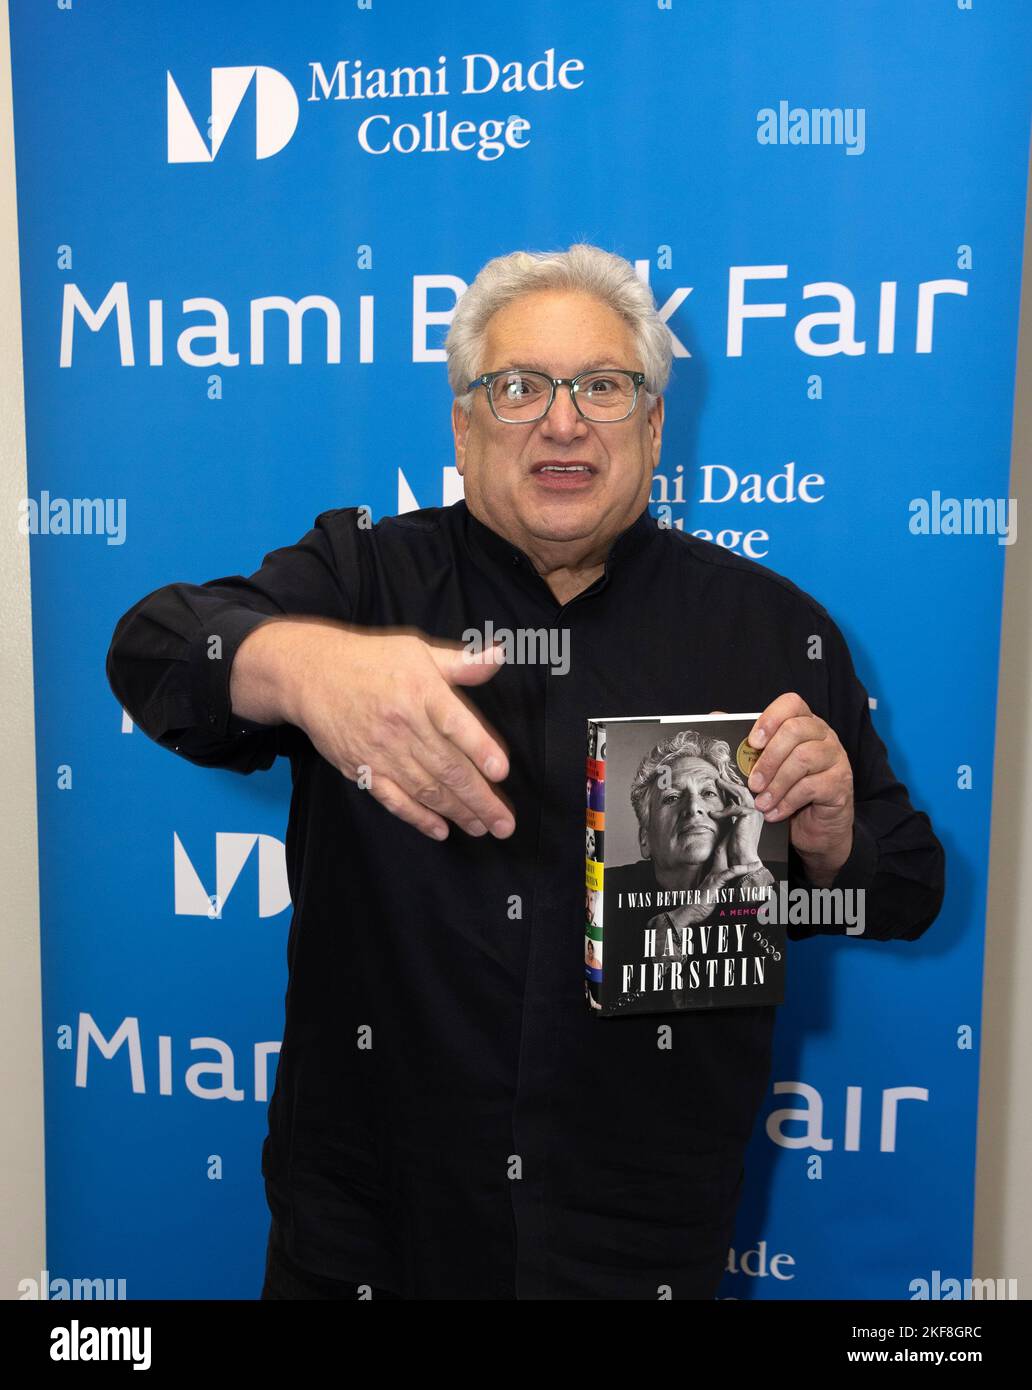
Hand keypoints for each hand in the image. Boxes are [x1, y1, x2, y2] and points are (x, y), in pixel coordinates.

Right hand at [234, 619, 514, 840]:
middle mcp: (402, 725)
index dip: (480, 748)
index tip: (502, 771)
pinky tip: (440, 830)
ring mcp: (381, 751)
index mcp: (420, 692)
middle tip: (505, 824)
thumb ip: (461, 663)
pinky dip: (417, 817)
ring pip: (425, 788)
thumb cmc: (372, 661)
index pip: (455, 724)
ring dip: (457, 812)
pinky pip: (393, 799)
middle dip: (480, 799)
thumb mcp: (418, 651)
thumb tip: (498, 656)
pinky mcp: (362, 769)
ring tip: (483, 828)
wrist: (312, 675)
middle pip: (446, 767)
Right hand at [648, 865, 760, 933]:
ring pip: (732, 866)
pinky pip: (729, 873)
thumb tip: (736, 894)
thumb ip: (724, 892)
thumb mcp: (716, 898)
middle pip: (727, 859)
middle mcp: (714, 874)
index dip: (732, 856)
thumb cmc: (700, 907)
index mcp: (714, 877)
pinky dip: (740, 870)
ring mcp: (714, 878)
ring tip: (757, 863)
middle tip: (754, 855)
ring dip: (746, 865)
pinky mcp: (714, 882)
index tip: (746, 856)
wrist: (689, 912)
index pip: (724, 862)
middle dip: (738, 854)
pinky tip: (748, 868)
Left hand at [712, 774, 764, 868]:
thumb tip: (725, 801)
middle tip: (719, 779)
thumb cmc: (736, 846)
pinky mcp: (750, 815)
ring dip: (728, 787)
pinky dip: (722, 811)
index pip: (745, 794)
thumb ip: (731, 813)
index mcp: (755, 813)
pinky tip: (713, 815)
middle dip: (730, 783)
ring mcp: (756, 812)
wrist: (742, 858)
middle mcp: (758, 811)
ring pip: (741, 793)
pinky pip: (733, 808)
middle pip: (744, 790)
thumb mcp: (732, 824)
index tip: (722, 782)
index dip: (734, 787)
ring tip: (717, 783)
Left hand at [744, 693, 853, 885]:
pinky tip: (775, 812)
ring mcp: (836, 758)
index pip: (791, 704)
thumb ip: (746, 743)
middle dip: (768, 759)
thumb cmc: (788, 792)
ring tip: (761, 803)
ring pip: (803, 759)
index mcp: (804, 724)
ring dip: (776, 784)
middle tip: (753, 783)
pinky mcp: (840, 784)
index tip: (752, 742)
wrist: (816, 828)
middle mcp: (824, 736)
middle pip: (795, 730)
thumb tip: (715, 717)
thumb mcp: (766, 766)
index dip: (770, 719)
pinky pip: (812, 786)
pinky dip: (788, 801)